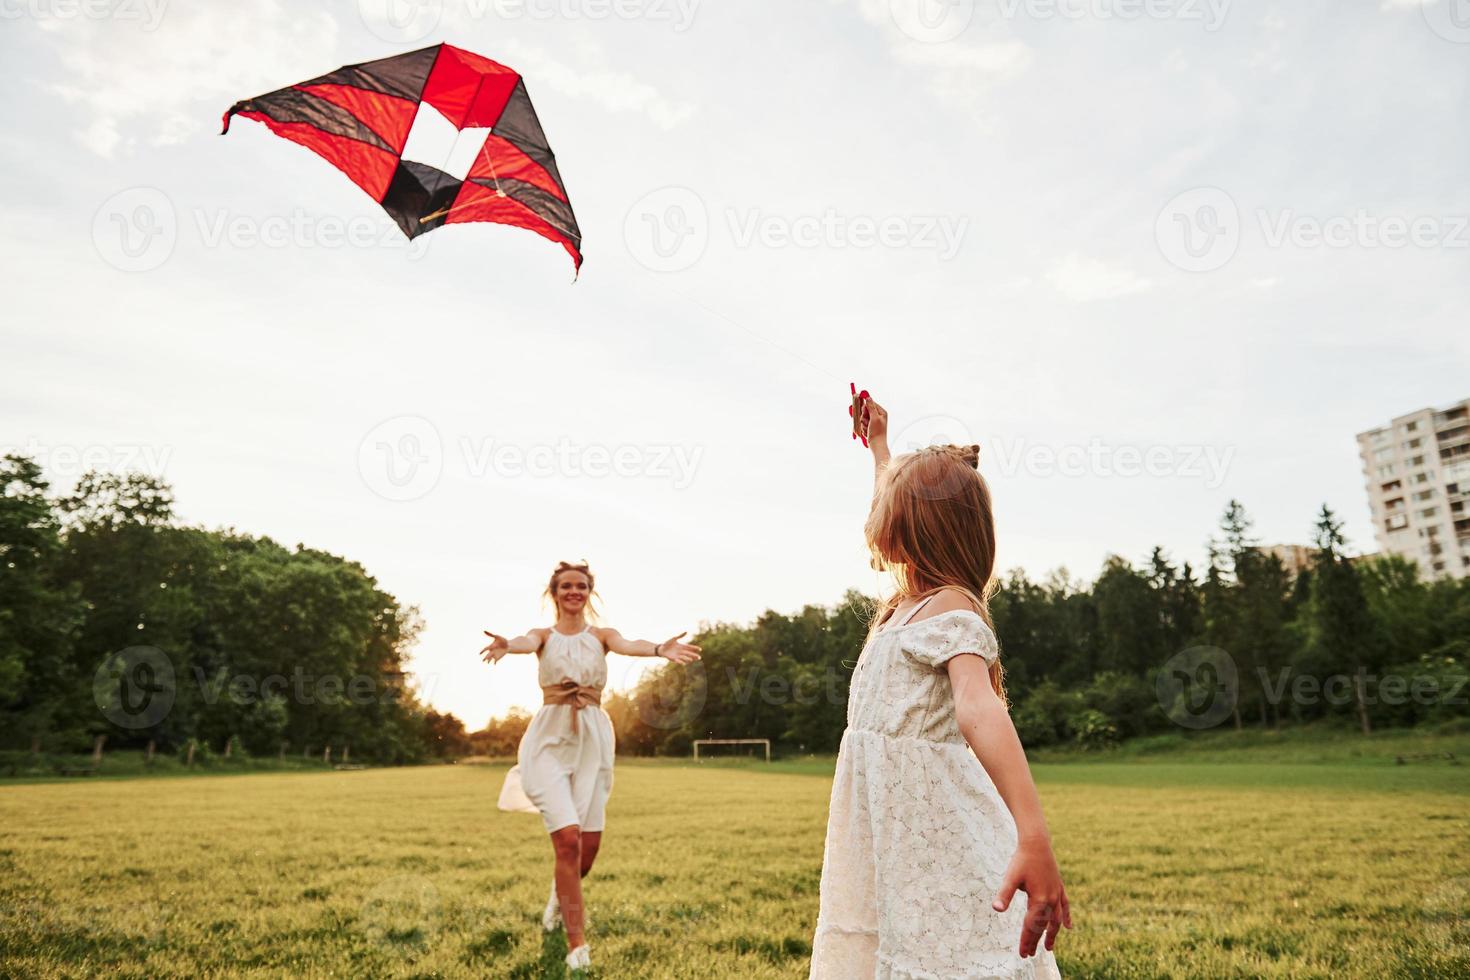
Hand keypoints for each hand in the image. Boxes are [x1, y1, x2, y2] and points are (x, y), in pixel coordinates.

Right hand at [479, 631, 508, 664]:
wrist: (508, 645)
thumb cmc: (502, 640)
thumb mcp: (497, 636)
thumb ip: (490, 634)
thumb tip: (484, 630)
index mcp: (490, 646)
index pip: (485, 649)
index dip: (482, 651)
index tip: (479, 653)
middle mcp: (491, 651)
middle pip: (487, 655)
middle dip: (485, 658)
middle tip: (483, 660)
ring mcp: (494, 655)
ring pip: (490, 659)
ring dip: (488, 660)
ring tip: (487, 662)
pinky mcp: (497, 658)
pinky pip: (495, 661)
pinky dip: (494, 663)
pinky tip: (494, 664)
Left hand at [656, 632, 701, 663]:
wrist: (661, 648)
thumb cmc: (668, 643)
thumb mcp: (674, 638)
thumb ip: (680, 636)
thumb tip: (686, 631)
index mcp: (682, 646)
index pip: (690, 647)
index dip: (694, 648)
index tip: (700, 649)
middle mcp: (681, 652)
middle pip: (689, 654)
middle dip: (694, 656)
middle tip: (699, 657)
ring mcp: (678, 655)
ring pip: (684, 658)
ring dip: (688, 659)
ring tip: (691, 660)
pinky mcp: (673, 659)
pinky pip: (678, 660)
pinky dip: (680, 662)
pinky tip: (683, 663)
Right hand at [860, 397, 888, 453]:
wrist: (876, 445)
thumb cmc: (877, 432)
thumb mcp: (874, 418)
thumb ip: (871, 407)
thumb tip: (868, 397)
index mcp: (881, 412)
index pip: (871, 404)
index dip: (865, 407)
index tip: (863, 411)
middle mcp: (878, 416)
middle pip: (866, 411)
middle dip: (864, 417)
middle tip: (867, 422)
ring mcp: (873, 421)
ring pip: (863, 418)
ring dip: (863, 424)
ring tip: (868, 429)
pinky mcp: (870, 426)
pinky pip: (863, 424)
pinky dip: (864, 428)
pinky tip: (868, 432)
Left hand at [993, 837, 1070, 957]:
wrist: (1037, 843)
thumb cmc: (1022, 860)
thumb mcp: (1010, 878)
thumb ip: (1004, 894)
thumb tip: (996, 909)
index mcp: (1039, 900)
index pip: (1032, 926)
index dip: (1027, 941)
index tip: (1023, 954)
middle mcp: (1051, 900)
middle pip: (1043, 926)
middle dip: (1036, 941)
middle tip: (1030, 954)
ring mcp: (1057, 894)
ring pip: (1056, 920)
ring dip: (1052, 934)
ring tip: (1049, 948)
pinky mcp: (1059, 887)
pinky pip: (1064, 906)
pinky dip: (1066, 916)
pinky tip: (1068, 926)